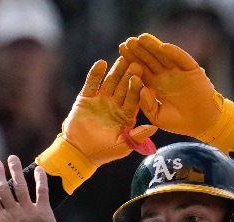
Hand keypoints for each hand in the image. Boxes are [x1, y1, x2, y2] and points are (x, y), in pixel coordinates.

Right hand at [0, 156, 61, 221]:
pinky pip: (42, 191)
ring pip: (20, 185)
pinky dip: (40, 179)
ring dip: (15, 170)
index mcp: (0, 221)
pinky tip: (39, 169)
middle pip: (3, 188)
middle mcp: (12, 212)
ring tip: (12, 159)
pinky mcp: (44, 211)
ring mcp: (28, 210)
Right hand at [36, 58, 157, 192]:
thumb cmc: (104, 151)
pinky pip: (91, 83)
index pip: (134, 99)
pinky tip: (101, 63)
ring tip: (122, 58)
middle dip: (129, 76)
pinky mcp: (86, 98)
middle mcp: (115, 104)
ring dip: (116, 71)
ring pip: (109, 82)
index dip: (138, 89)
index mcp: (126, 114)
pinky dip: (95, 74)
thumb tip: (155, 127)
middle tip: (137, 62)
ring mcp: (101, 100)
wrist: (79, 152)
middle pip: (123, 87)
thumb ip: (138, 136)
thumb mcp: (123, 146)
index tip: (144, 78)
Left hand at [118, 33, 233, 151]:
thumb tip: (140, 90)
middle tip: (128, 41)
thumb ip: (147, 105)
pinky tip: (163, 46)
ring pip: (164, 56)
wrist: (202, 124)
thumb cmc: (179, 123)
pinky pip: (182, 59)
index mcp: (156, 85)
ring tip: (142, 38)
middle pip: (150, 60)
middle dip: (139, 50)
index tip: (121, 50)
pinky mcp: (192, 71)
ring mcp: (179, 71)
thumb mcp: (157, 117)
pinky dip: (174, 53)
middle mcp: (166, 75)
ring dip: (154, 47)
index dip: (132, 60)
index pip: (141, 69)